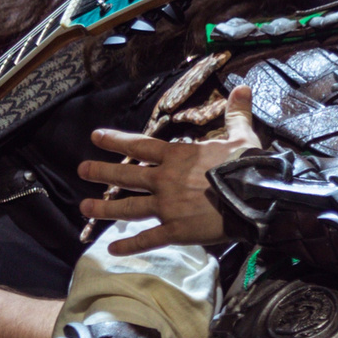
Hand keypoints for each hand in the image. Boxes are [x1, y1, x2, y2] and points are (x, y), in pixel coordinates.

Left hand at [76, 85, 262, 255]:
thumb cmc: (248, 167)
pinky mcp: (176, 231)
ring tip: (85, 208)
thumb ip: (236, 114)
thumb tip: (242, 88)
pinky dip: (129, 245)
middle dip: (101, 173)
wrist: (256, 198)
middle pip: (126, 176)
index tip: (95, 137)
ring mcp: (168, 207)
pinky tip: (111, 249)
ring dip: (105, 209)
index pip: (139, 145)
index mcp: (178, 156)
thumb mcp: (242, 136)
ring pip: (129, 208)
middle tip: (81, 170)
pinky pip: (147, 239)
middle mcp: (165, 180)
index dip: (116, 140)